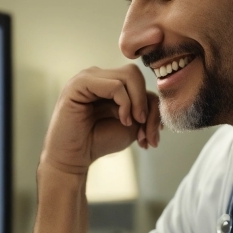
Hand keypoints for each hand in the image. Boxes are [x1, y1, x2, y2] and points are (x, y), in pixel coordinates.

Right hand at [40, 64, 160, 174]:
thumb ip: (146, 108)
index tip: (151, 133)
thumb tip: (159, 100)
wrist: (74, 158)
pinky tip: (122, 119)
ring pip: (129, 76)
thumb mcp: (133, 124)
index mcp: (109, 81)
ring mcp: (89, 77)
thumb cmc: (100, 140)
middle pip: (136, 74)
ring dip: (137, 102)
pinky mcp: (80, 84)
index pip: (140, 81)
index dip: (151, 105)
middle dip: (146, 102)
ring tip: (131, 123)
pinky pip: (115, 85)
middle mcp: (99, 76)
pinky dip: (125, 103)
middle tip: (143, 126)